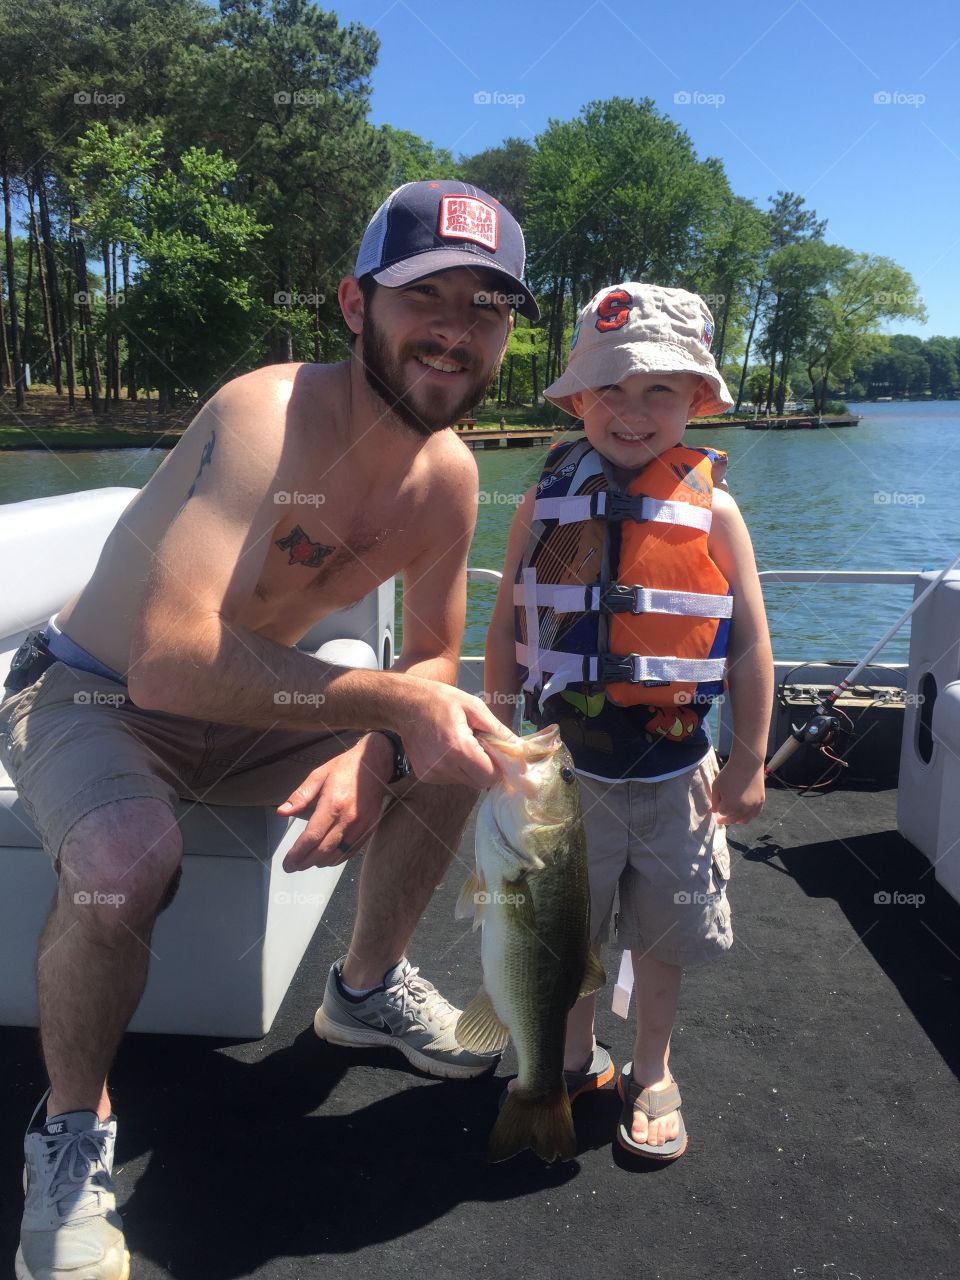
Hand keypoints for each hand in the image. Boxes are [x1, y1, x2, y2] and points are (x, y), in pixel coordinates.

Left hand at [278, 734, 393, 871]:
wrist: (376, 763)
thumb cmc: (346, 768)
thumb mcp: (319, 775)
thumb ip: (300, 796)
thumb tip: (282, 812)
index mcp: (333, 804)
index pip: (312, 837)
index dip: (297, 853)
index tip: (287, 862)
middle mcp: (348, 818)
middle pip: (323, 851)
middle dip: (305, 862)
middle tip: (292, 867)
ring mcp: (361, 826)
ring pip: (337, 855)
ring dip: (320, 863)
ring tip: (306, 862)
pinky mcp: (369, 829)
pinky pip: (351, 852)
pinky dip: (336, 859)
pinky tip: (326, 858)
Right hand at [400, 681, 518, 788]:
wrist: (405, 704)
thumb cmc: (440, 700)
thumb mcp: (473, 707)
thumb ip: (497, 729)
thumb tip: (518, 746)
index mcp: (458, 748)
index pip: (490, 776)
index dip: (500, 767)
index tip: (500, 754)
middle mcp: (444, 766)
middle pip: (479, 782)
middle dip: (486, 767)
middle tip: (481, 746)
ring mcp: (433, 774)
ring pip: (466, 781)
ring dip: (471, 768)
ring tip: (463, 744)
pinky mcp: (426, 776)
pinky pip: (452, 779)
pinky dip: (456, 768)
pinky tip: (449, 749)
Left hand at [711, 757, 764, 826]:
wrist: (747, 764)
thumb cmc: (729, 774)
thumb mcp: (716, 786)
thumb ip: (714, 801)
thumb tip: (714, 812)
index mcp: (729, 806)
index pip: (722, 812)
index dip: (719, 808)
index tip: (719, 803)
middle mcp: (742, 809)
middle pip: (732, 819)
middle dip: (725, 819)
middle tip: (720, 821)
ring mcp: (753, 806)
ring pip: (744, 819)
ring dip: (737, 820)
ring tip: (733, 821)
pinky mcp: (761, 802)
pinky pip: (754, 814)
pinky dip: (748, 817)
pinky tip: (744, 817)